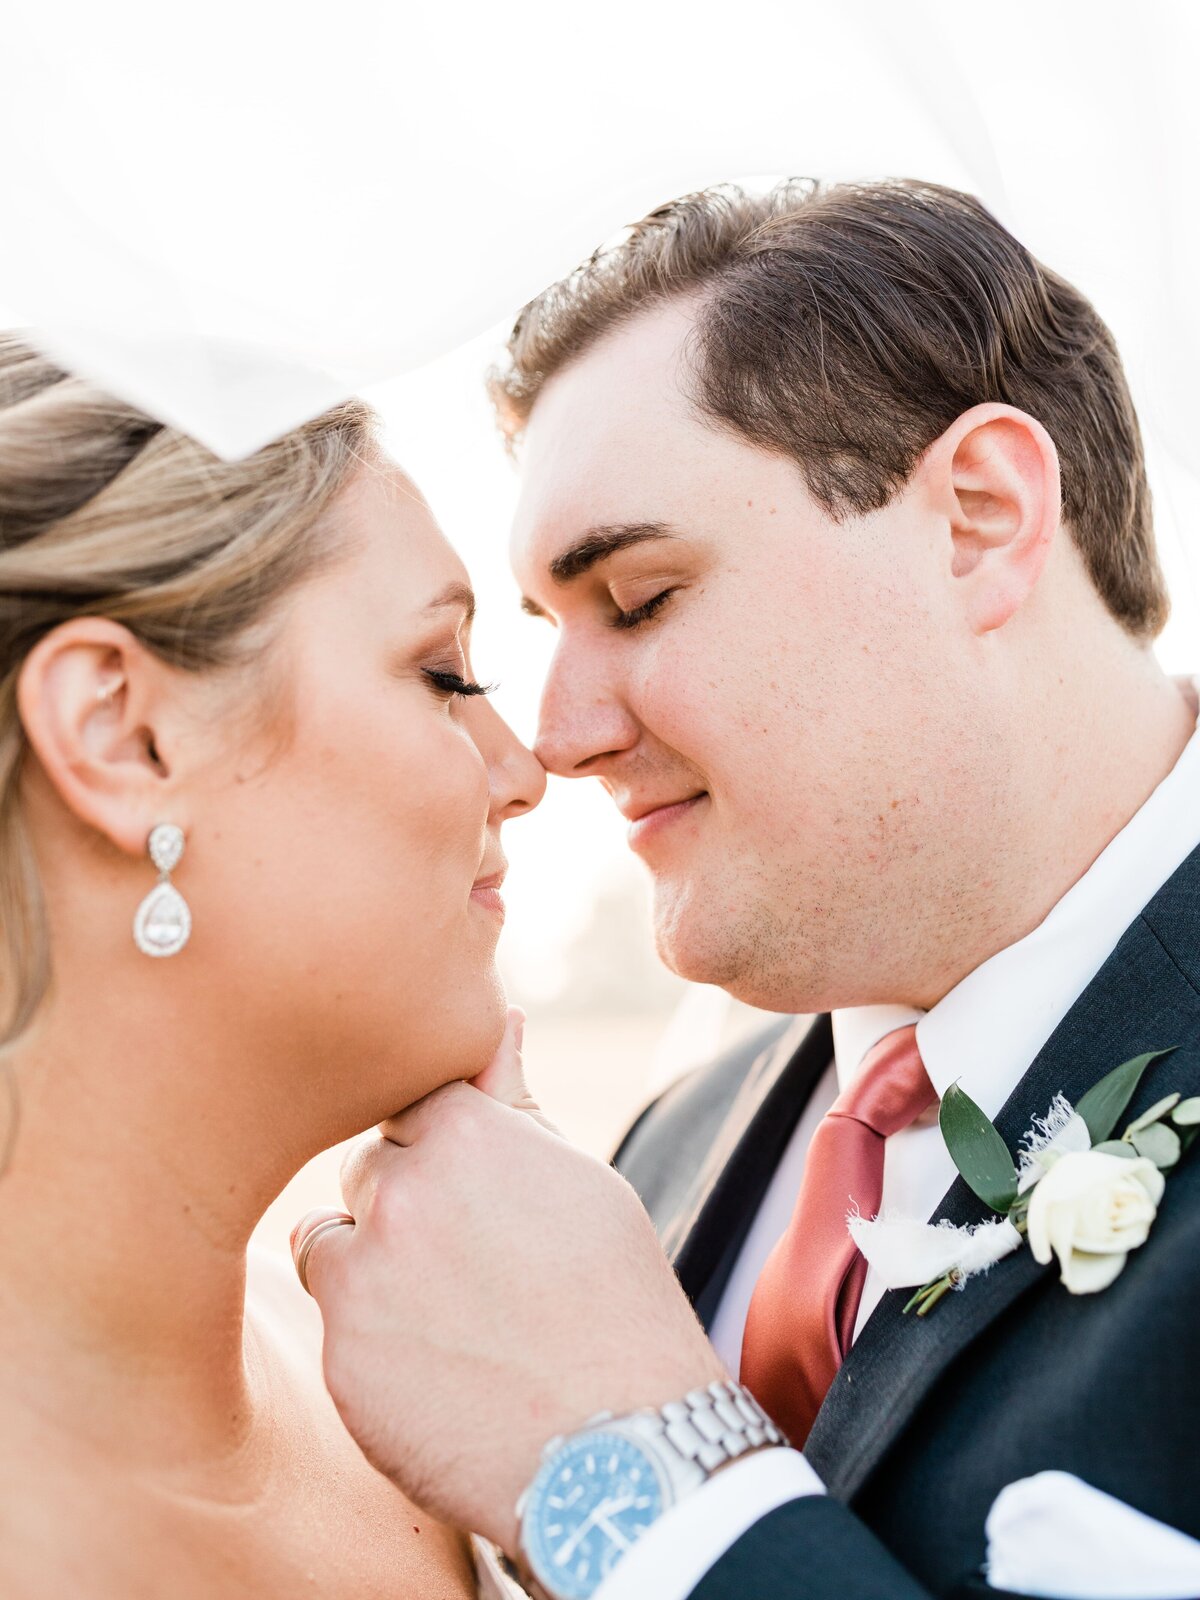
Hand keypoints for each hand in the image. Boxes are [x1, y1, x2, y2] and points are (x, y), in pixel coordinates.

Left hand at [291, 1009, 726, 1551]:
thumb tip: (504, 1018)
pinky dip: (367, 1337)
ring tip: (448, 1316)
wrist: (620, 1446)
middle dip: (402, 1205)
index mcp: (462, 1128)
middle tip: (471, 1265)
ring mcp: (362, 1272)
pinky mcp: (340, 1353)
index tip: (477, 1198)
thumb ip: (516, 1100)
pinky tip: (434, 1368)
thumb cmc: (614, 1300)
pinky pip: (330, 1319)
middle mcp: (400, 1186)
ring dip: (367, 1264)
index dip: (442, 1151)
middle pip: (365, 1168)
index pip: (409, 1103)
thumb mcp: (578, 1180)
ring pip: (327, 1237)